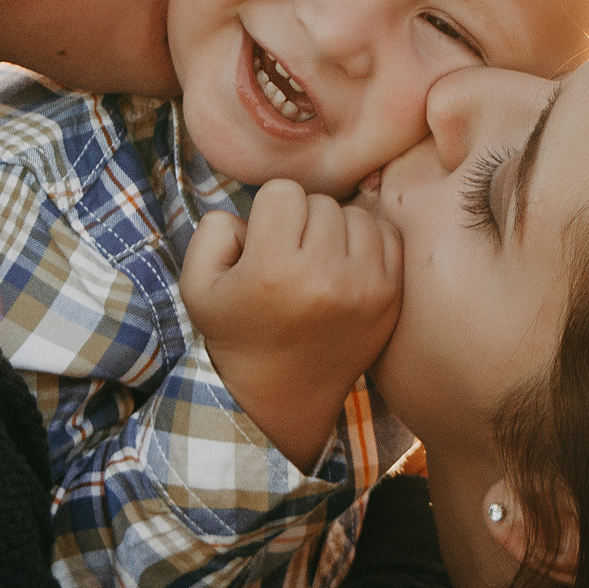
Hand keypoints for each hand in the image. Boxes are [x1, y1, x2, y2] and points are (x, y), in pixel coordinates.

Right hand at [184, 180, 400, 467]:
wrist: (283, 396)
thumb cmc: (237, 334)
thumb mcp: (196, 285)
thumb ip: (213, 230)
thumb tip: (251, 212)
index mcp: (273, 270)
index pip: (284, 191)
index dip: (269, 212)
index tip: (264, 243)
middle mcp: (324, 277)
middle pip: (322, 202)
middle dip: (303, 221)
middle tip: (290, 256)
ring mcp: (365, 288)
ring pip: (357, 215)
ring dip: (337, 230)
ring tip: (318, 261)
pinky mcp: (391, 298)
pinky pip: (388, 237)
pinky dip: (367, 244)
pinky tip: (345, 267)